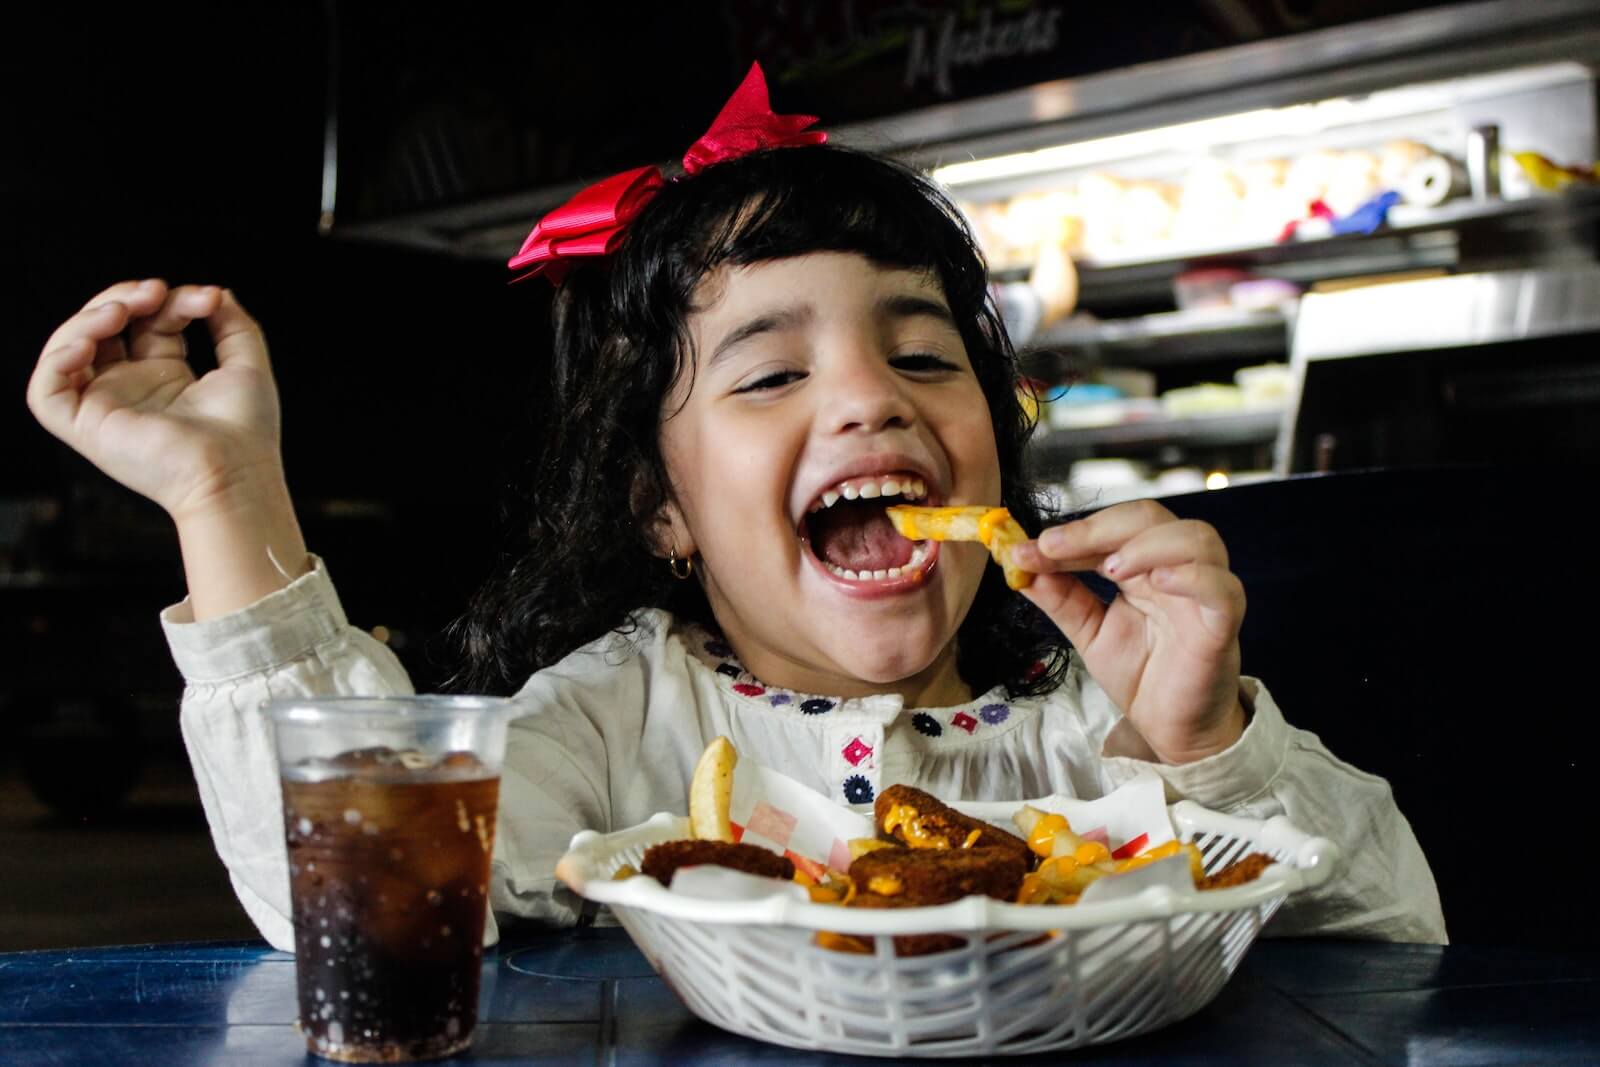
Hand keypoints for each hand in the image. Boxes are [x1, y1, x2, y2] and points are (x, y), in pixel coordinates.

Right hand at [26, 279, 283, 519]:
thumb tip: (217, 293)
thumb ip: (233, 325)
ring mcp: (105, 406)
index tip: (207, 299)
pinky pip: (46, 391)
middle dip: (123, 297)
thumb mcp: (246, 364)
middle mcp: (131, 389)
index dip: (172, 300)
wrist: (235, 473)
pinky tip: (89, 343)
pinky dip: (58, 359)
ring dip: (88, 318)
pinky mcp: (84, 428)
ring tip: (124, 309)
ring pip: (69, 350)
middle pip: (104, 327)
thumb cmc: (246, 432)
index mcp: (166, 377)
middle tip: (155, 292)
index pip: (150, 321)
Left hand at [1010, 500, 1246, 763]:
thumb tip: (1020, 566)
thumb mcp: (1087, 632)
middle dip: (1097, 527)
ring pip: (1196, 539)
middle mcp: (1176, 569)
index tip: (1025, 549)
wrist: (1172, 728)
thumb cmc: (1140, 674)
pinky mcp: (1223, 624)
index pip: (1110, 529)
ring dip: (1147, 544)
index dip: (1069, 534)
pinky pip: (1222, 588)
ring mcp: (1203, 593)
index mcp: (1142, 566)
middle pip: (1149, 518)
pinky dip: (1194, 577)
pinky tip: (1161, 582)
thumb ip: (1060, 598)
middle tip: (1054, 546)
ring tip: (1110, 567)